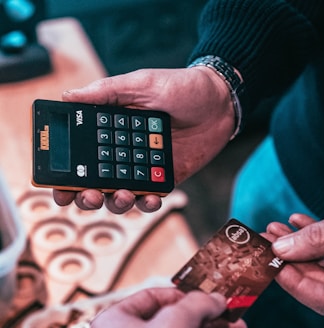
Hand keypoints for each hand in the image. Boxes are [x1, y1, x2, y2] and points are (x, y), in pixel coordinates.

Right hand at [53, 67, 234, 212]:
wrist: (220, 101)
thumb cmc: (181, 87)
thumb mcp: (141, 84)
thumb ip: (106, 92)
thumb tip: (68, 96)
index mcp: (112, 130)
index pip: (83, 155)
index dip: (68, 172)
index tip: (58, 185)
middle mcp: (125, 152)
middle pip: (97, 181)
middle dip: (87, 195)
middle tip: (88, 195)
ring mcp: (145, 167)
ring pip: (122, 194)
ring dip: (117, 201)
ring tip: (123, 195)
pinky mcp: (166, 177)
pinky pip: (152, 197)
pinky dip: (147, 202)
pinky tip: (148, 198)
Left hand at [264, 179, 323, 314]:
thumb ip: (319, 238)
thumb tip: (280, 250)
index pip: (323, 299)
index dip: (292, 283)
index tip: (268, 264)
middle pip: (320, 282)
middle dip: (290, 261)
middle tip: (265, 242)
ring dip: (300, 247)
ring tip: (274, 229)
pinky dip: (318, 237)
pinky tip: (298, 222)